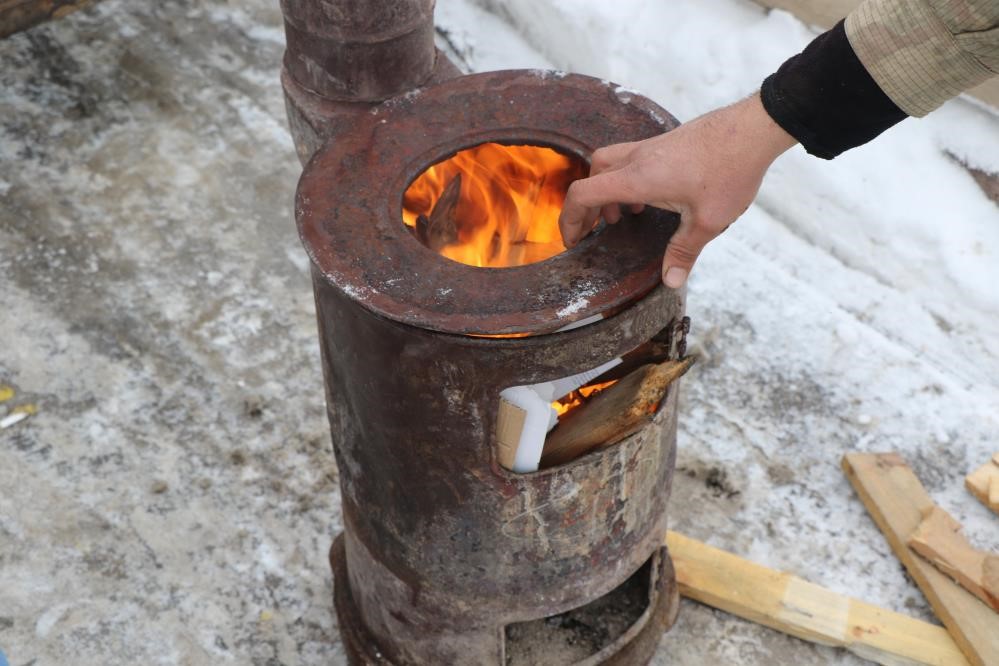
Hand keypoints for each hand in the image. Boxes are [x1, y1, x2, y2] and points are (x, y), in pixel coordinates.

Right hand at [558, 92, 796, 287]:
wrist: (752, 129)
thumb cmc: (730, 170)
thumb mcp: (708, 221)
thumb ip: (684, 252)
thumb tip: (670, 281)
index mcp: (638, 178)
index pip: (583, 194)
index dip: (569, 219)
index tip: (573, 241)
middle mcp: (637, 159)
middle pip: (590, 177)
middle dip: (584, 207)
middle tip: (592, 232)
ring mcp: (649, 148)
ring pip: (607, 165)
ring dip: (605, 192)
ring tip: (622, 218)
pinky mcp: (663, 144)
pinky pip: (629, 160)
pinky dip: (625, 181)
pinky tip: (650, 199)